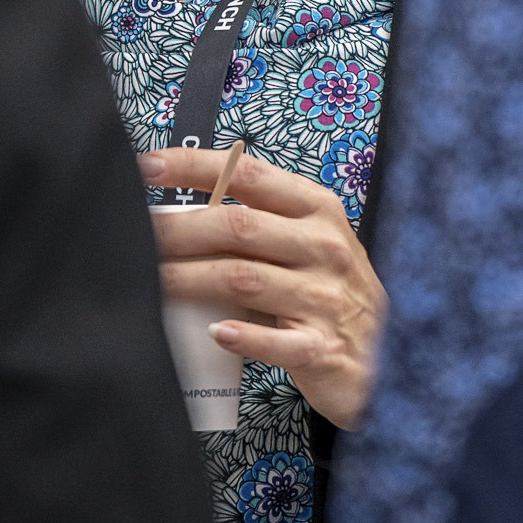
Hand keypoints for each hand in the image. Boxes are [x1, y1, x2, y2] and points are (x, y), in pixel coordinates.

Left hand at [142, 145, 385, 427]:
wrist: (390, 356)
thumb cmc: (334, 291)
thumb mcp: (310, 244)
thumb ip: (260, 225)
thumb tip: (180, 215)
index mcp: (317, 209)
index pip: (248, 173)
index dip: (194, 166)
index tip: (147, 166)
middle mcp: (323, 246)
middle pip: (237, 227)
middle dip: (177, 230)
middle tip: (132, 237)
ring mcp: (325, 298)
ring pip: (242, 280)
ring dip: (188, 279)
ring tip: (150, 282)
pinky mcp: (322, 348)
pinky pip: (276, 341)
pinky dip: (242, 336)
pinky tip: (213, 332)